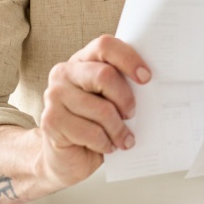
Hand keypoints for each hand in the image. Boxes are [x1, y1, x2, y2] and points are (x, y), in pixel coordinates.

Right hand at [37, 35, 151, 188]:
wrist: (67, 157)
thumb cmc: (96, 124)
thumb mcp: (111, 100)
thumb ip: (123, 86)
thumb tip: (153, 85)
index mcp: (83, 60)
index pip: (105, 46)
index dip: (129, 59)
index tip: (146, 78)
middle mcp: (64, 73)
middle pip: (104, 75)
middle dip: (125, 99)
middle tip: (132, 114)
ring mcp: (54, 95)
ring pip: (101, 109)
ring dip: (118, 129)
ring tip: (124, 139)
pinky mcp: (50, 120)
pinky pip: (90, 132)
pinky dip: (105, 143)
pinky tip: (106, 146)